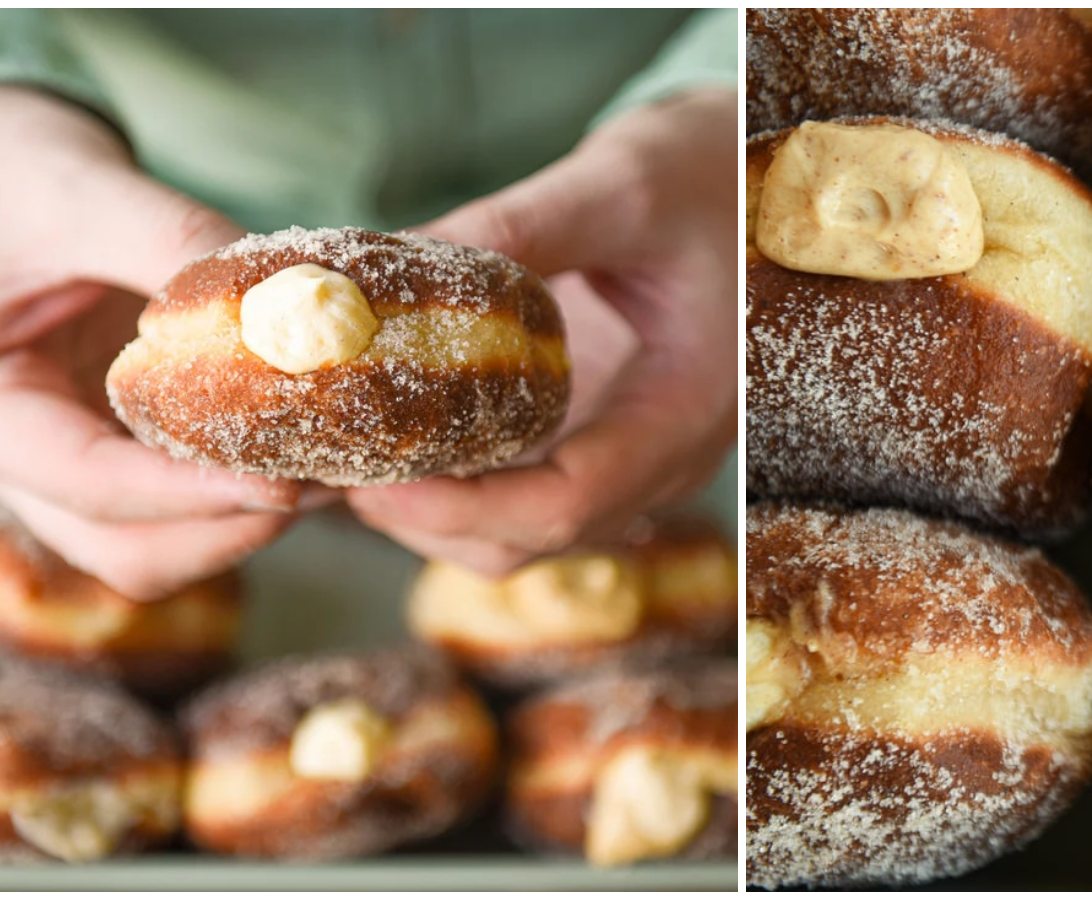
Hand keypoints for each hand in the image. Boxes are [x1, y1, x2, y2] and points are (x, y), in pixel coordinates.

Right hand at [0, 87, 302, 597]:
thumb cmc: (2, 169)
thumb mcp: (78, 191)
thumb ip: (173, 241)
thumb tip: (291, 300)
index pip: (89, 483)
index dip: (194, 497)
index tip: (286, 486)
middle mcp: (15, 453)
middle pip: (124, 547)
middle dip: (229, 529)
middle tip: (325, 485)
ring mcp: (66, 456)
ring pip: (155, 544)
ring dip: (242, 523)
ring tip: (331, 473)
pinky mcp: (113, 443)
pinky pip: (177, 499)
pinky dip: (240, 490)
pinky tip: (307, 449)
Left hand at [347, 88, 737, 573]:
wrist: (759, 181)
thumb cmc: (714, 172)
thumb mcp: (623, 184)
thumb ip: (522, 226)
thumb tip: (393, 261)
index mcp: (687, 409)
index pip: (569, 504)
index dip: (462, 510)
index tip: (371, 479)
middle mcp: (664, 454)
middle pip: (535, 538)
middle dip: (427, 517)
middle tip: (332, 462)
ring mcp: (632, 452)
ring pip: (524, 533)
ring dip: (433, 511)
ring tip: (350, 450)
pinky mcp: (602, 434)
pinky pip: (525, 491)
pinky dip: (455, 481)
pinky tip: (397, 430)